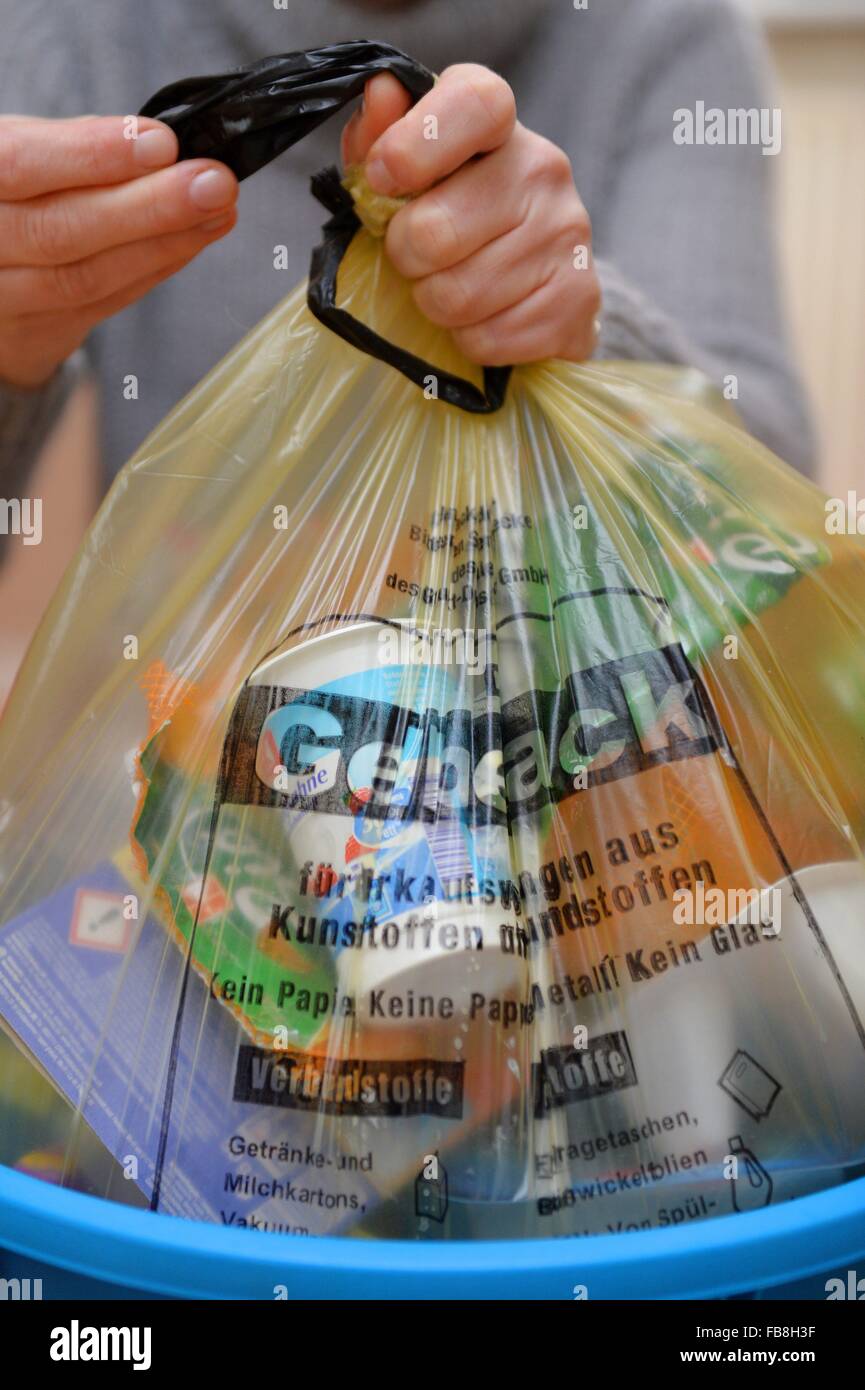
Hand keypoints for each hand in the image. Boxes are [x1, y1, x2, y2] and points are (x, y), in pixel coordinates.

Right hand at [0, 115, 238, 388]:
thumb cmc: (9, 194)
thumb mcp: (21, 151)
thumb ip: (76, 147)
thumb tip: (159, 145)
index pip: (21, 164)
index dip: (92, 154)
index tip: (162, 142)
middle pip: (60, 231)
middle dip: (148, 206)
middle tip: (213, 182)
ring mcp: (4, 298)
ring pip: (87, 277)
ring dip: (164, 242)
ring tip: (219, 209)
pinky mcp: (38, 333)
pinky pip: (105, 302)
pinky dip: (155, 267)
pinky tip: (194, 238)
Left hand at [342, 66, 600, 365]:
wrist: (535, 289)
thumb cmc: (454, 222)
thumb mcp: (405, 177)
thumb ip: (379, 139)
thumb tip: (379, 93)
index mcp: (498, 124)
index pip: (474, 103)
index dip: (415, 142)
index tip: (382, 178)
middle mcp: (543, 168)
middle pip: (436, 231)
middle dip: (406, 258)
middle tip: (417, 259)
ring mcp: (567, 233)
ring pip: (458, 296)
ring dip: (436, 305)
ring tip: (452, 289)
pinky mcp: (578, 298)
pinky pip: (488, 337)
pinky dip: (470, 340)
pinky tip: (485, 317)